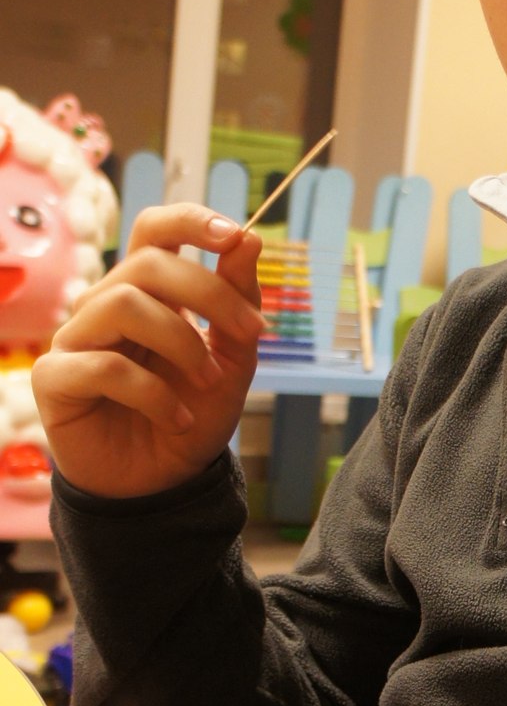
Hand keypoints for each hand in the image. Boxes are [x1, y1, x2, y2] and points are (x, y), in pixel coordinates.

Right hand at [32, 206, 264, 498]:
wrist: (162, 483)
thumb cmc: (192, 414)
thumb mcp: (233, 360)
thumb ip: (238, 302)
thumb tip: (249, 238)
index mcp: (147, 290)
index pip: (154, 230)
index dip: (190, 221)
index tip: (235, 235)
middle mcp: (106, 304)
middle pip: (146, 263)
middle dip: (208, 292)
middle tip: (251, 332)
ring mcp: (75, 338)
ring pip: (122, 304)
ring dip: (182, 342)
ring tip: (209, 383)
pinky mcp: (55, 379)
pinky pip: (103, 366)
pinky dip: (154, 393)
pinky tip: (179, 420)